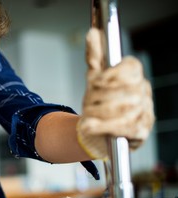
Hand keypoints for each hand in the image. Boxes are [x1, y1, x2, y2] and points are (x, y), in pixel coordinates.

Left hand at [77, 28, 154, 158]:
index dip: (112, 74)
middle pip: (122, 90)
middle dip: (99, 98)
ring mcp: (144, 112)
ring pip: (120, 110)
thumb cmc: (99, 102)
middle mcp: (143, 93)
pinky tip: (90, 126)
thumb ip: (94, 57)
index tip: (95, 82)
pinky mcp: (140, 131)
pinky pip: (121, 127)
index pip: (131, 67)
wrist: (100, 132)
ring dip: (98, 114)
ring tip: (88, 116)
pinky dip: (102, 127)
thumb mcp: (94, 78)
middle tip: (86, 104)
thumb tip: (92, 33)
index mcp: (134, 77)